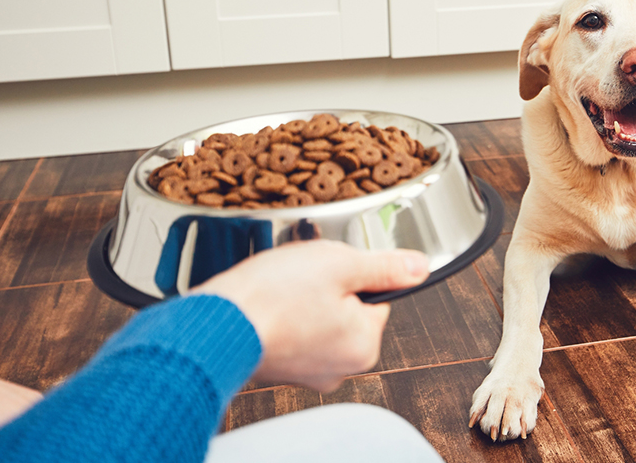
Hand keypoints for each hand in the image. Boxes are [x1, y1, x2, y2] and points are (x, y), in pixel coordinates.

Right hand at [192, 240, 428, 390]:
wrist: (215, 321)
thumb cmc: (272, 296)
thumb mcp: (340, 264)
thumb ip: (385, 267)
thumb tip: (419, 267)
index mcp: (364, 345)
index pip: (375, 299)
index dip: (352, 276)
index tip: (328, 270)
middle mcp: (340, 367)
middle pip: (347, 311)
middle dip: (326, 290)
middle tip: (301, 278)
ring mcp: (307, 372)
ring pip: (318, 320)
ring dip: (302, 303)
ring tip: (281, 290)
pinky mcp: (280, 368)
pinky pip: (292, 333)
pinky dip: (282, 318)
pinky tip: (267, 305)